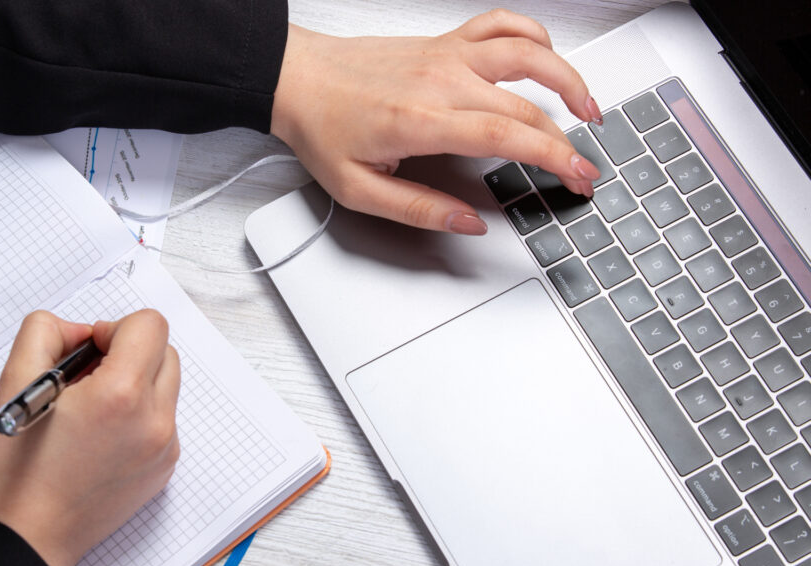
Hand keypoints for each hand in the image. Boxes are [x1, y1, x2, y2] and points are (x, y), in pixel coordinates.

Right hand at [0, 310, 180, 565]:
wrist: (32, 532)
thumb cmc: (22, 468)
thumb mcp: (16, 380)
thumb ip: (47, 331)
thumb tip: (81, 330)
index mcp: (120, 395)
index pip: (150, 325)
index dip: (114, 328)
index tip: (90, 349)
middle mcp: (154, 420)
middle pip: (164, 351)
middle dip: (127, 352)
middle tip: (87, 378)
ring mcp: (165, 446)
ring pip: (166, 384)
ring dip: (135, 381)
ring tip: (92, 408)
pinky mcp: (165, 465)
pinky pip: (164, 418)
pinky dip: (139, 413)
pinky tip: (101, 434)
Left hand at [271, 9, 603, 235]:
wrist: (296, 79)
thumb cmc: (322, 128)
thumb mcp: (359, 190)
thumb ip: (419, 209)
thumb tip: (469, 222)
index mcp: (423, 121)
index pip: (508, 136)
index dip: (554, 158)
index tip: (579, 177)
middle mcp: (441, 81)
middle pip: (525, 106)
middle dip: (567, 140)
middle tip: (584, 169)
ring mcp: (445, 55)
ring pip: (526, 53)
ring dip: (567, 77)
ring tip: (588, 107)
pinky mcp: (443, 42)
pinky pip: (498, 24)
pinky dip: (531, 34)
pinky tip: (546, 53)